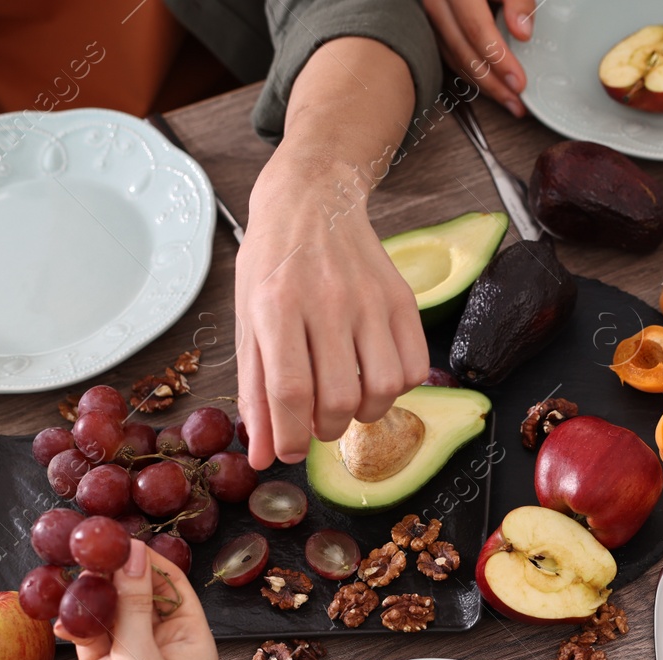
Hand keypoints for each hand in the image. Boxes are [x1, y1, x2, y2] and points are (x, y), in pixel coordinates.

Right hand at [60, 541, 216, 659]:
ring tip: (67, 582)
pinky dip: (79, 627)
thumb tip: (133, 555)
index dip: (146, 561)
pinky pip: (94, 639)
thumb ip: (133, 603)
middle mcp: (167, 647)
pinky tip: (60, 618)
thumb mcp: (137, 655)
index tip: (116, 540)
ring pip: (115, 616)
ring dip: (92, 601)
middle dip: (114, 578)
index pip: (173, 585)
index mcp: (191, 640)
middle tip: (84, 554)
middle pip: (142, 597)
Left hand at [236, 151, 428, 468]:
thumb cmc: (272, 265)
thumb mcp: (248, 323)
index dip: (292, 436)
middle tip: (315, 422)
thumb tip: (262, 455)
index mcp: (276, 305)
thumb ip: (255, 392)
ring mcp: (370, 297)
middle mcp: (326, 300)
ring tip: (345, 402)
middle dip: (326, 429)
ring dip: (363, 414)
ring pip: (383, 389)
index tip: (290, 451)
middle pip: (339, 397)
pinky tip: (372, 377)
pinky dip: (396, 390)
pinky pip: (414, 368)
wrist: (312, 200)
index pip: (291, 390)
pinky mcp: (402, 298)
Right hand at [423, 0, 536, 115]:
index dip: (498, 58)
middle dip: (490, 82)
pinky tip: (485, 82)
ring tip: (506, 100)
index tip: (518, 81)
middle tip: (515, 102)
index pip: (475, 28)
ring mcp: (427, 9)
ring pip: (451, 54)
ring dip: (479, 83)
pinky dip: (466, 70)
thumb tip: (522, 31)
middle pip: (461, 49)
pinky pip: (445, 51)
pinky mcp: (429, 18)